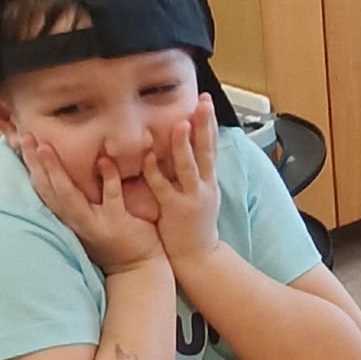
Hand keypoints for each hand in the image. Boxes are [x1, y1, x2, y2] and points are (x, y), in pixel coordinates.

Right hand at [15, 133, 162, 272]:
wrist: (137, 269)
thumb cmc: (113, 238)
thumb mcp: (89, 217)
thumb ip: (76, 197)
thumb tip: (63, 171)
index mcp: (66, 215)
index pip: (42, 188)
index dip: (30, 165)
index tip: (18, 140)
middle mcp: (74, 219)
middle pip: (48, 189)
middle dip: (34, 163)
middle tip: (23, 137)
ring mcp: (93, 222)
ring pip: (69, 195)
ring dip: (56, 171)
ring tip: (45, 147)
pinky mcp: (116, 224)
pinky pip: (111, 198)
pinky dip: (108, 179)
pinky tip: (104, 161)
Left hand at [148, 102, 222, 274]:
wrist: (199, 258)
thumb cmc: (195, 226)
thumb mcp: (202, 195)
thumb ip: (196, 173)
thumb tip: (190, 149)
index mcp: (209, 180)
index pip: (211, 146)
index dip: (209, 123)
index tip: (206, 100)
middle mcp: (204, 185)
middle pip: (206, 150)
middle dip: (205, 125)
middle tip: (203, 102)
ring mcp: (191, 198)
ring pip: (188, 166)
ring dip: (184, 145)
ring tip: (180, 124)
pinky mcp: (175, 210)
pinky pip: (163, 188)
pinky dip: (156, 171)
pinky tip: (149, 156)